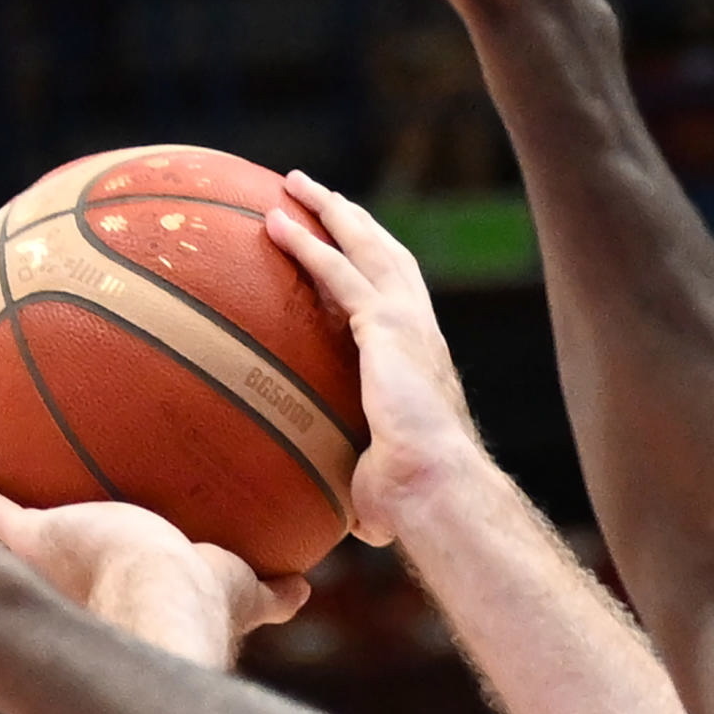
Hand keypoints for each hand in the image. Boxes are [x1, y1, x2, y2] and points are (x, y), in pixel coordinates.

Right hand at [0, 456, 305, 655]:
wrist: (166, 601)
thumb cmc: (205, 601)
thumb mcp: (244, 589)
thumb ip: (269, 590)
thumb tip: (307, 589)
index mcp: (124, 595)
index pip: (106, 585)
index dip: (100, 574)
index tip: (97, 563)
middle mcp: (79, 590)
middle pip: (51, 571)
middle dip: (40, 553)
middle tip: (32, 522)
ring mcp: (48, 566)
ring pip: (4, 541)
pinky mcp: (28, 539)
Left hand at [264, 173, 480, 544]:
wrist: (437, 489)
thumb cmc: (412, 502)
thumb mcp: (379, 484)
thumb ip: (366, 485)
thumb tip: (355, 527)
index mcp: (420, 362)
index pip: (397, 299)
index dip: (372, 267)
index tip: (345, 245)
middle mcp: (420, 332)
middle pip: (386, 256)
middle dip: (352, 220)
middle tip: (316, 194)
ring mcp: (408, 324)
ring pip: (366, 248)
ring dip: (331, 212)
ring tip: (295, 185)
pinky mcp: (388, 328)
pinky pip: (338, 274)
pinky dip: (308, 244)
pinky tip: (275, 224)